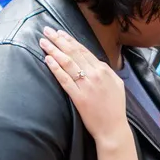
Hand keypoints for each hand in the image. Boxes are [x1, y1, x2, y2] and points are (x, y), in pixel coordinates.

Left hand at [40, 27, 126, 141]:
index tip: (59, 32)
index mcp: (104, 70)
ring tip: (43, 41)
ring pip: (68, 63)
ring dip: (54, 50)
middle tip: (46, 30)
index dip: (70, 40)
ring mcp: (86, 85)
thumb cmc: (115, 108)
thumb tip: (95, 62)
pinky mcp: (78, 97)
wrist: (113, 129)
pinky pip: (64, 80)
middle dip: (58, 40)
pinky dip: (56, 68)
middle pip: (73, 53)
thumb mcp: (116, 84)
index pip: (83, 50)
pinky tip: (48, 59)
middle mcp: (95, 75)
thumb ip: (105, 71)